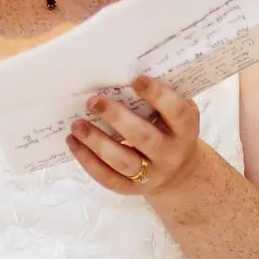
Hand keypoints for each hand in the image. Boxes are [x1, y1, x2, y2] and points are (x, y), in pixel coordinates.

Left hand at [67, 73, 207, 195]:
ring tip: (77, 125)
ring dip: (96, 142)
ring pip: (122, 161)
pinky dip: (88, 161)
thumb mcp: (176, 113)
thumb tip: (126, 69)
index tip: (135, 79)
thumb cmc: (171, 130)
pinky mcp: (131, 189)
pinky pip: (108, 178)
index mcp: (185, 130)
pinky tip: (73, 142)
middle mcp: (170, 154)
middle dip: (117, 118)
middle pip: (144, 138)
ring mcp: (151, 175)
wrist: (179, 172)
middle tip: (93, 101)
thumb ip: (161, 96)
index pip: (176, 112)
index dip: (158, 95)